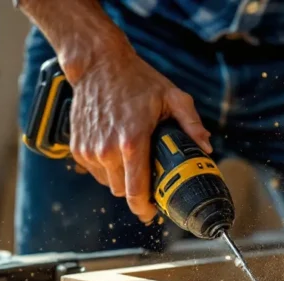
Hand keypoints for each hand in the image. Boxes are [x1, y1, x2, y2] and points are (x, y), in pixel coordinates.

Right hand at [66, 49, 212, 222]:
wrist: (98, 65)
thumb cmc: (136, 80)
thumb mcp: (173, 97)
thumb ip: (192, 124)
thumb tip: (206, 148)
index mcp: (132, 142)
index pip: (136, 191)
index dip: (146, 208)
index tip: (153, 213)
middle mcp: (107, 150)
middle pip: (123, 192)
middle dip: (137, 190)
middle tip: (149, 177)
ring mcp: (89, 150)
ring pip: (109, 183)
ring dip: (121, 178)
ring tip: (132, 157)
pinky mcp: (77, 148)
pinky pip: (96, 172)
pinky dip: (107, 167)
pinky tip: (116, 149)